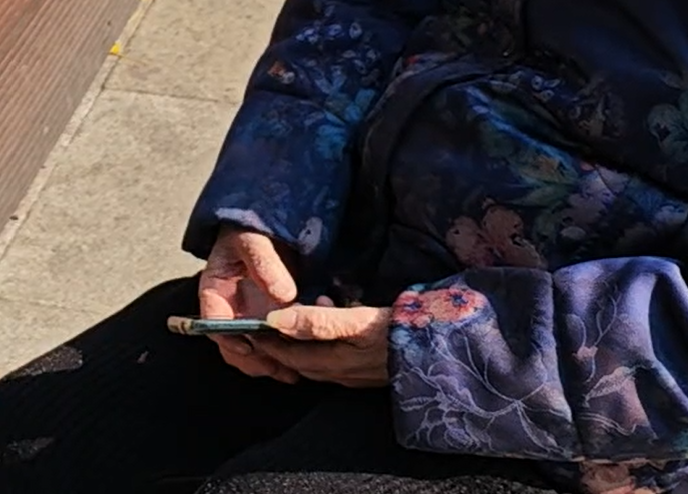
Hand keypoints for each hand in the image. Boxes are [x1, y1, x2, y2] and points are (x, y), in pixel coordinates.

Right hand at [198, 227, 298, 382]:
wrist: (264, 229)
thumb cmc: (251, 232)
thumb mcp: (254, 240)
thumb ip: (265, 264)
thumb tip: (283, 296)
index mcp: (214, 291)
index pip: (212, 321)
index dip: (227, 336)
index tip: (248, 346)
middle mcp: (227, 311)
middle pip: (231, 346)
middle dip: (253, 361)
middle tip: (279, 368)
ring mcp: (246, 320)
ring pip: (250, 353)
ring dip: (268, 365)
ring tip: (292, 373)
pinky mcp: (265, 324)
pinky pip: (269, 348)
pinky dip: (281, 358)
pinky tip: (300, 362)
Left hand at [250, 298, 391, 388]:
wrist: (443, 350)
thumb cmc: (399, 333)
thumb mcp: (356, 322)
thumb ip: (317, 321)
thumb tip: (276, 319)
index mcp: (331, 364)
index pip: (285, 355)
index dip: (264, 342)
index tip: (244, 328)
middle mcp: (339, 375)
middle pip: (298, 361)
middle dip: (279, 344)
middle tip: (265, 323)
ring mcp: (355, 375)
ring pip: (317, 360)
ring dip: (303, 341)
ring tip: (303, 312)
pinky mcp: (369, 370)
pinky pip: (335, 359)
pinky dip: (324, 342)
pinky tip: (333, 323)